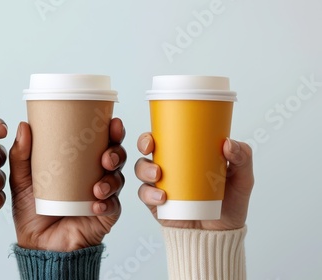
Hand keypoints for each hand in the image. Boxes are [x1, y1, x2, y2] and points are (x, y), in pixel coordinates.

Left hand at [9, 118, 125, 251]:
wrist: (37, 244)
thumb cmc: (32, 210)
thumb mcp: (22, 180)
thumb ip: (21, 155)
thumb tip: (23, 126)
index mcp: (81, 162)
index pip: (101, 141)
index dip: (112, 131)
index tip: (113, 123)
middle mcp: (95, 175)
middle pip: (116, 157)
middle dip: (116, 152)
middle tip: (106, 157)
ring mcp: (102, 196)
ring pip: (118, 179)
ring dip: (112, 179)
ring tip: (99, 186)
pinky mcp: (104, 215)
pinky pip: (112, 206)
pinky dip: (106, 204)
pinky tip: (96, 204)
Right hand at [135, 133, 253, 229]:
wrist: (220, 235)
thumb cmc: (230, 204)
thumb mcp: (242, 179)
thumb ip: (242, 158)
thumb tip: (228, 143)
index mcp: (186, 154)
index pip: (167, 135)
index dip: (157, 128)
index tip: (157, 131)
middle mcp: (169, 166)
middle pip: (147, 149)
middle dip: (143, 143)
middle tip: (150, 148)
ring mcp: (160, 184)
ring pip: (142, 169)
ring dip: (145, 169)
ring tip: (157, 175)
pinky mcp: (156, 203)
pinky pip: (144, 194)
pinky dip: (149, 193)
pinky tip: (162, 197)